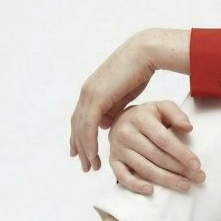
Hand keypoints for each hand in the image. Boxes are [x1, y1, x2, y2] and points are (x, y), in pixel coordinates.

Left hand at [70, 34, 154, 171]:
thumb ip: (113, 109)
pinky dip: (89, 141)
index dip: (79, 138)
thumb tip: (106, 124)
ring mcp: (90, 93)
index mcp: (92, 91)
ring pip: (81, 127)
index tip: (81, 154)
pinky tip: (93, 154)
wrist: (144, 54)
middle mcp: (87, 92)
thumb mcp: (123, 95)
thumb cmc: (139, 72)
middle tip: (85, 166)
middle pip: (77, 125)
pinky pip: (89, 124)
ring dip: (84, 149)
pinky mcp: (97, 96)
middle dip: (79, 147)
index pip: (80, 119)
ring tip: (91, 166)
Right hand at [108, 101, 204, 194]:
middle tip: (197, 178)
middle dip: (179, 169)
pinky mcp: (113, 161)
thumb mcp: (162, 107)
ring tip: (184, 185)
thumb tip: (188, 128)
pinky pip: (122, 176)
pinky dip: (135, 185)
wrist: (120, 119)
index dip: (182, 154)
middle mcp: (126, 133)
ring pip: (144, 168)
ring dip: (166, 179)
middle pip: (156, 156)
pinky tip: (151, 190)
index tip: (197, 165)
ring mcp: (118, 148)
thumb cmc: (147, 116)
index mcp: (140, 118)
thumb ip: (176, 114)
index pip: (164, 140)